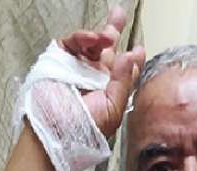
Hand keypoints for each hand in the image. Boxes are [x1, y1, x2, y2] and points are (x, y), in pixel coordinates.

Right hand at [58, 6, 145, 137]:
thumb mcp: (113, 108)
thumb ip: (124, 82)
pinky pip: (73, 43)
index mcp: (108, 89)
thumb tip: (131, 57)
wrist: (57, 130)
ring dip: (101, 36)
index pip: (123, 69)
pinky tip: (93, 38)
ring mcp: (76, 66)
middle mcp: (92, 75)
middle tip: (119, 14)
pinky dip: (83, 37)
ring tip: (108, 35)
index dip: (132, 58)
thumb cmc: (86, 127)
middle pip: (106, 49)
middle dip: (113, 31)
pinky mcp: (59, 59)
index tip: (139, 50)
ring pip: (91, 44)